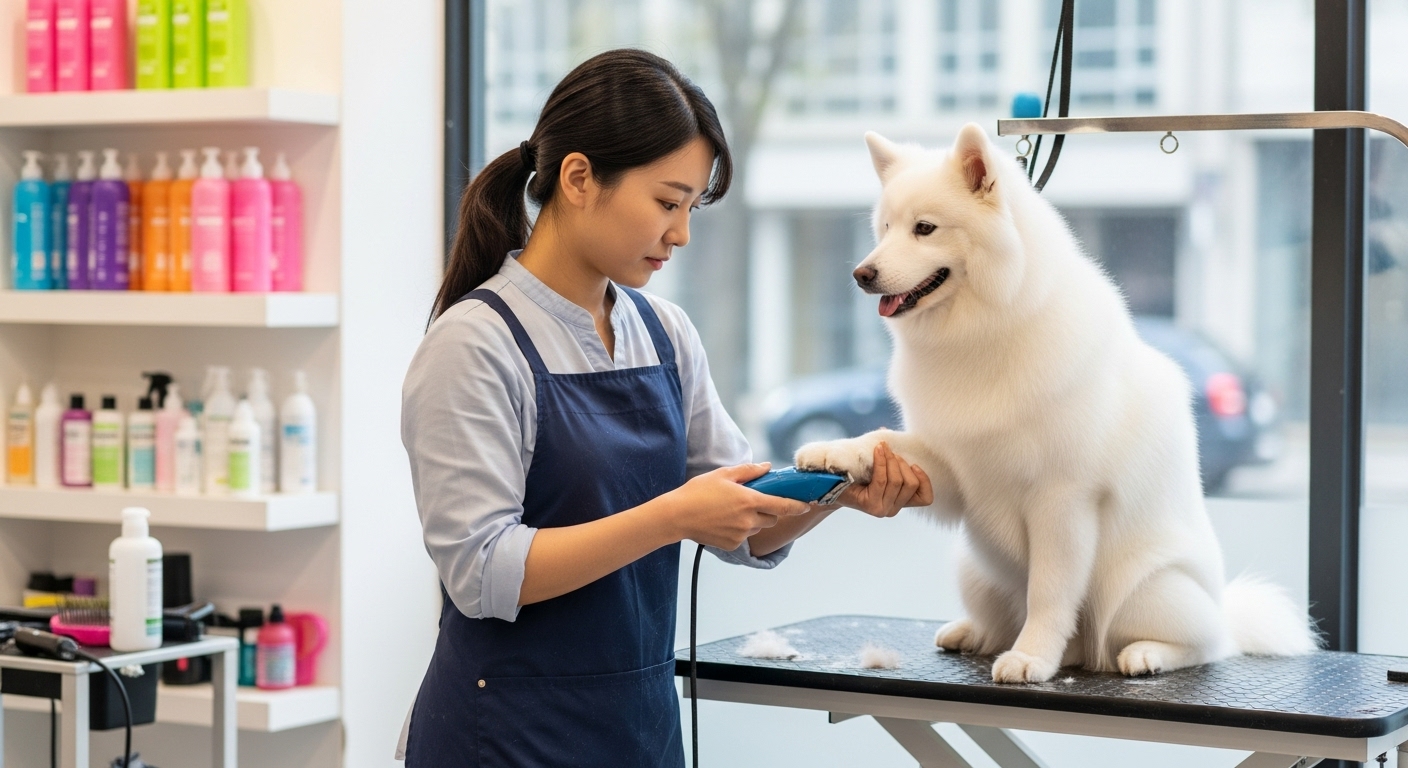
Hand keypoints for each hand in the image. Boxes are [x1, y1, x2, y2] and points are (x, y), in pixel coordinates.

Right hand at [659, 462, 811, 549]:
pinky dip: (740, 530)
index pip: (782, 505)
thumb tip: (767, 467)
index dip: (797, 506)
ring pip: (757, 528)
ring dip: (753, 520)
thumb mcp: (723, 475)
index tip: (806, 505)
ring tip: (731, 511)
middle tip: (752, 501)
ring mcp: (741, 535)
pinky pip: (744, 537)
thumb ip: (749, 471)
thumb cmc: (698, 492)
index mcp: (749, 500)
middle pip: (772, 518)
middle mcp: (748, 520)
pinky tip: (723, 521)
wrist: (676, 516)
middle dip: (768, 510)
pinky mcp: (732, 545)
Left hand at [835, 443, 932, 517]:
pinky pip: (882, 480)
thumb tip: (885, 431)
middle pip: (911, 484)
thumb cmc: (855, 471)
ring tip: (882, 449)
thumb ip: (889, 454)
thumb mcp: (879, 464)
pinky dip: (882, 462)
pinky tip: (877, 451)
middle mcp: (893, 509)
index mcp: (900, 501)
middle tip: (890, 452)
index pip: (925, 498)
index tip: (914, 464)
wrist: (830, 483)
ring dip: (892, 460)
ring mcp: (882, 510)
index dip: (924, 480)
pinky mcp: (871, 506)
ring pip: (898, 481)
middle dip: (902, 463)